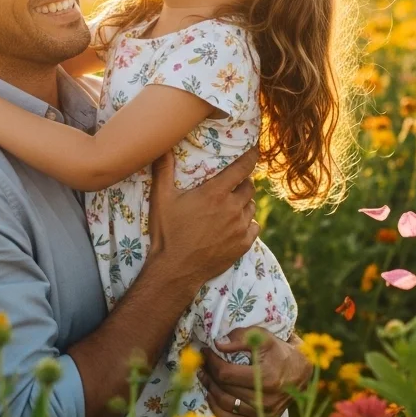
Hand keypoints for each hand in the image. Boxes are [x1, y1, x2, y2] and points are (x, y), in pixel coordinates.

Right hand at [147, 148, 257, 284]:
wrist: (175, 270)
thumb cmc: (167, 233)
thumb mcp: (161, 198)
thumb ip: (164, 169)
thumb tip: (161, 146)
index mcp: (215, 193)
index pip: (243, 167)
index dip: (251, 156)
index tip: (254, 150)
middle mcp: (232, 208)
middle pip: (249, 187)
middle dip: (244, 182)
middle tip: (233, 183)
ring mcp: (240, 228)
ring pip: (252, 207)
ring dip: (245, 203)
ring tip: (232, 205)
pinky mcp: (243, 245)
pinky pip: (255, 227)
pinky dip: (248, 223)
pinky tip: (236, 225)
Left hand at [199, 328, 311, 416]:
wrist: (301, 372)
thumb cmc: (280, 351)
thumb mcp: (264, 337)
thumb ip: (241, 338)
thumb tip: (218, 344)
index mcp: (266, 378)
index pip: (225, 373)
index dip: (211, 361)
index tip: (206, 350)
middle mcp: (265, 400)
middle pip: (223, 388)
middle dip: (209, 373)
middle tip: (203, 362)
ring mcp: (264, 415)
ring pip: (225, 405)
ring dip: (210, 390)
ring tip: (205, 376)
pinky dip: (218, 410)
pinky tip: (212, 396)